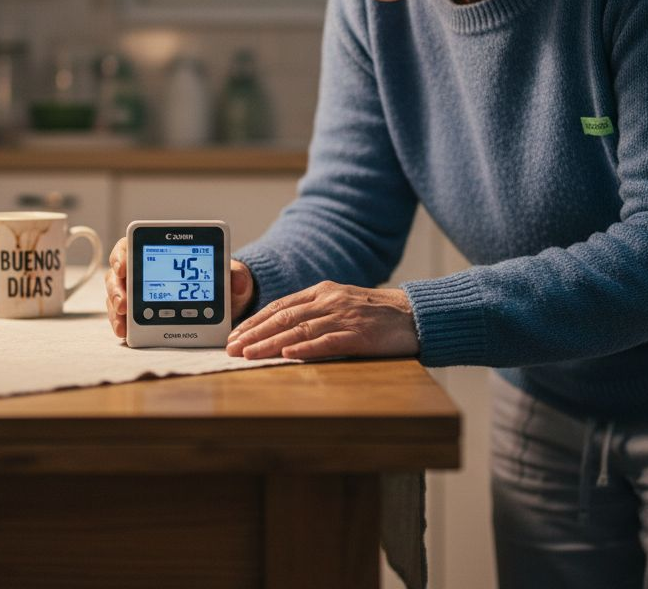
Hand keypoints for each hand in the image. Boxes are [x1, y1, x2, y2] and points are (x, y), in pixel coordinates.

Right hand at [105, 237, 254, 338]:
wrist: (224, 307)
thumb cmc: (222, 284)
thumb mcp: (231, 277)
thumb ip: (235, 275)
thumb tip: (236, 279)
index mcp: (161, 253)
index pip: (132, 246)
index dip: (123, 255)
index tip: (124, 266)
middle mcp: (145, 272)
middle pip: (119, 274)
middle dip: (117, 288)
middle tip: (124, 303)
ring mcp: (139, 294)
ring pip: (118, 297)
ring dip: (116, 309)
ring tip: (123, 324)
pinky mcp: (140, 315)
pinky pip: (125, 317)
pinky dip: (123, 325)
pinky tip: (125, 333)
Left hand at [225, 281, 419, 360]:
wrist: (415, 314)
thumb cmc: (377, 314)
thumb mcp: (341, 305)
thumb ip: (314, 313)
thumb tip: (280, 330)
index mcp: (322, 292)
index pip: (280, 306)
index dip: (254, 321)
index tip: (234, 335)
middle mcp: (329, 301)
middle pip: (284, 317)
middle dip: (254, 334)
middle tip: (231, 348)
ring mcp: (344, 317)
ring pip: (299, 330)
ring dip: (270, 343)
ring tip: (248, 354)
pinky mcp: (360, 334)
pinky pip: (328, 341)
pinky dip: (306, 348)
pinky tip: (287, 355)